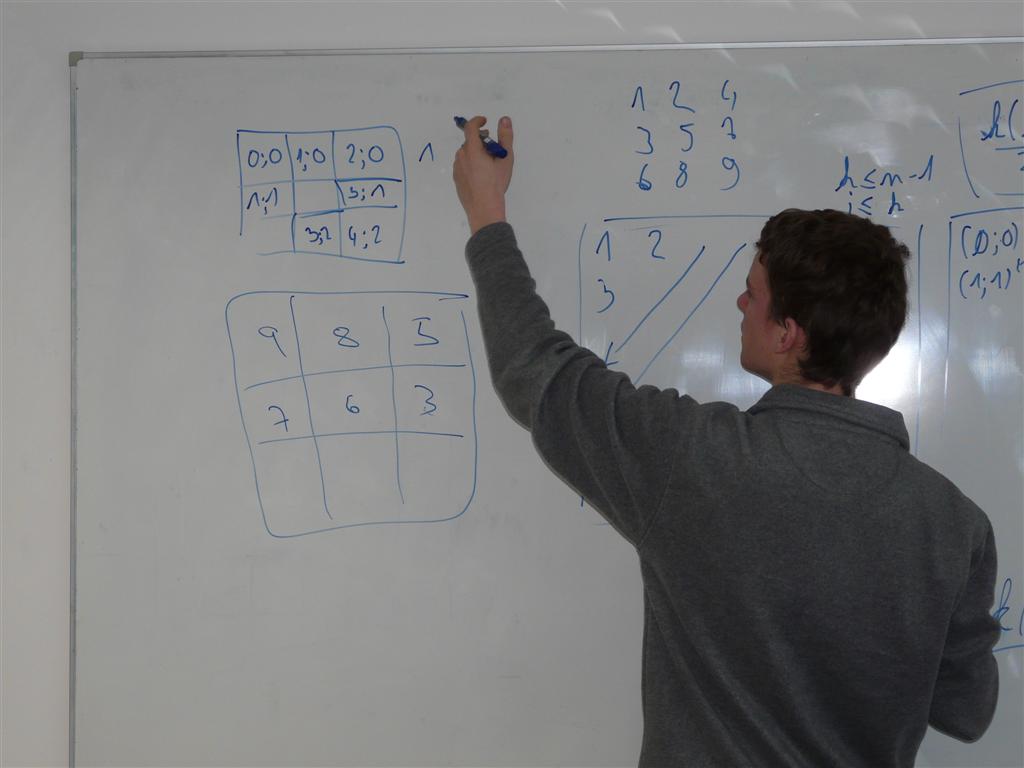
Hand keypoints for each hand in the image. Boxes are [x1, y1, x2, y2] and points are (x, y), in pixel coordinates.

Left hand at [453, 115, 513, 233]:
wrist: (484, 208)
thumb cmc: (496, 183)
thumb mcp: (505, 159)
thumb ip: (505, 137)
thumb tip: (504, 119)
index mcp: (472, 149)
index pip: (471, 127)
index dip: (477, 121)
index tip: (485, 121)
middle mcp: (461, 156)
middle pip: (469, 142)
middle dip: (480, 140)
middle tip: (492, 147)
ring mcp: (457, 168)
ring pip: (466, 154)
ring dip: (475, 153)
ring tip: (488, 164)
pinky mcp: (456, 179)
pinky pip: (463, 165)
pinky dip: (470, 164)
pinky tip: (481, 175)